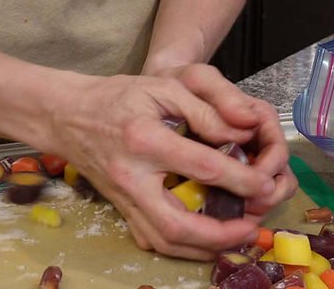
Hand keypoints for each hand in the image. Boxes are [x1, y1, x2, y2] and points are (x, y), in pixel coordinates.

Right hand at [43, 65, 295, 259]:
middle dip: (221, 234)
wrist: (68, 115)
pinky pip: (153, 240)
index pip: (203, 167)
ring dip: (204, 247)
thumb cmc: (118, 96)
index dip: (241, 179)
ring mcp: (123, 200)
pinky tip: (206, 239)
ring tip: (236, 238)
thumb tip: (244, 130)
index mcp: (145, 141)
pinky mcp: (121, 210)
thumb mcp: (163, 87)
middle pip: (178, 225)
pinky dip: (183, 247)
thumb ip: (205, 109)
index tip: (265, 182)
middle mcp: (131, 178)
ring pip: (165, 241)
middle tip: (252, 228)